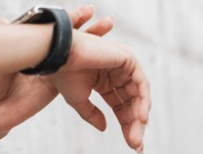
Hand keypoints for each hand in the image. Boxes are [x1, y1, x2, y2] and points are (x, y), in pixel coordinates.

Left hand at [0, 6, 112, 134]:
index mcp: (29, 43)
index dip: (69, 20)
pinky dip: (90, 67)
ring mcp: (51, 68)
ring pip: (77, 52)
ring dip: (94, 40)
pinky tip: (103, 59)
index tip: (84, 13)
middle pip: (70, 37)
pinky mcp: (55, 85)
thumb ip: (6, 44)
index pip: (53, 27)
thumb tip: (4, 20)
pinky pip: (77, 75)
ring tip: (108, 27)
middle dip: (89, 28)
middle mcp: (43, 53)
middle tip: (107, 21)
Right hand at [50, 31, 150, 152]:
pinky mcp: (128, 59)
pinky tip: (140, 118)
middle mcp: (116, 72)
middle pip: (131, 102)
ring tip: (135, 137)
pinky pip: (142, 84)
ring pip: (139, 95)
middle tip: (135, 145)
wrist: (59, 57)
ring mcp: (123, 65)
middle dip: (134, 124)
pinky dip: (143, 101)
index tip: (130, 144)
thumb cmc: (64, 73)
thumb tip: (104, 128)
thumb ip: (92, 114)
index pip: (120, 105)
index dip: (126, 124)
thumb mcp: (78, 100)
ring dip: (139, 117)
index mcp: (104, 80)